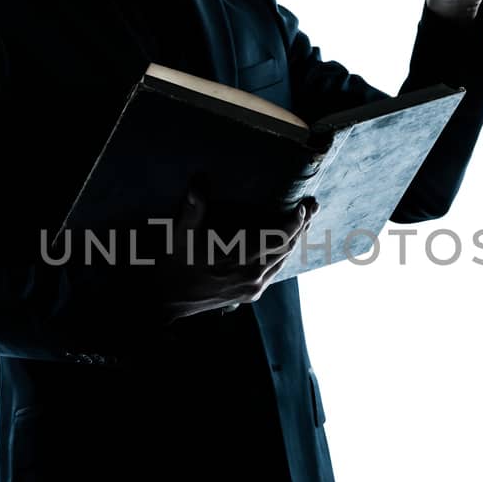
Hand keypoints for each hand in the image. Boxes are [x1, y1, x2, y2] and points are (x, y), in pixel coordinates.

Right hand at [155, 188, 316, 321]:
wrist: (169, 300)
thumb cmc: (175, 264)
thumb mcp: (180, 235)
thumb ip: (193, 208)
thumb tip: (199, 180)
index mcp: (238, 259)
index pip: (277, 238)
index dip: (293, 222)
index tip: (302, 205)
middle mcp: (251, 276)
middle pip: (287, 247)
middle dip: (302, 225)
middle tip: (313, 205)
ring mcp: (253, 287)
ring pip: (284, 260)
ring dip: (296, 240)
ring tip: (306, 221)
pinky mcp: (251, 294)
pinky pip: (275, 271)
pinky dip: (284, 255)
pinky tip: (287, 244)